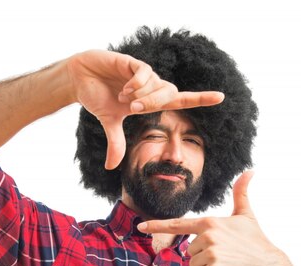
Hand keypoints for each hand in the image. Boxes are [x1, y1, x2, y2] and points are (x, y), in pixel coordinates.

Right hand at [66, 50, 224, 169]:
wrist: (79, 78)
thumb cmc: (97, 96)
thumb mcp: (108, 123)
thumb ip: (116, 142)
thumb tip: (111, 167)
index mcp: (150, 100)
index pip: (181, 100)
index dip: (200, 99)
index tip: (221, 97)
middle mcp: (151, 86)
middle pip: (171, 94)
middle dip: (154, 104)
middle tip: (133, 109)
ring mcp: (143, 74)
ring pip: (159, 84)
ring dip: (142, 95)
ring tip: (123, 97)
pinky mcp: (133, 63)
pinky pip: (145, 73)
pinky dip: (137, 84)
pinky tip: (124, 88)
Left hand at [137, 171, 291, 265]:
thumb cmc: (256, 241)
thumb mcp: (247, 215)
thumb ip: (241, 193)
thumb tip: (250, 170)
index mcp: (210, 222)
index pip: (178, 224)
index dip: (157, 225)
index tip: (140, 226)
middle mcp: (207, 236)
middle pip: (189, 250)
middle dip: (204, 255)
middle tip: (226, 254)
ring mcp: (210, 253)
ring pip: (192, 264)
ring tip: (226, 262)